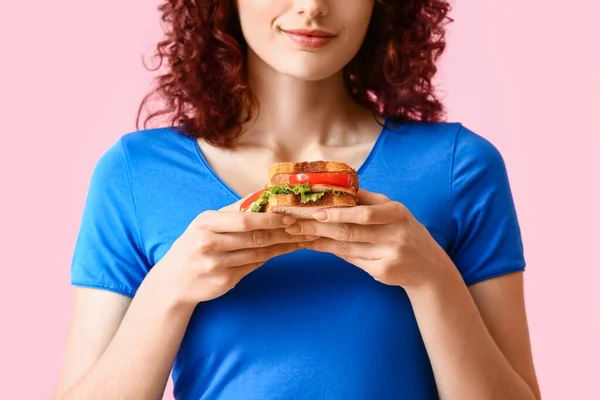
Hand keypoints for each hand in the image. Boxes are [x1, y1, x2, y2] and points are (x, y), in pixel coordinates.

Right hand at [150, 197, 316, 305]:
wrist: (173, 281)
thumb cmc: (195, 245)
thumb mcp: (207, 223)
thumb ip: (234, 210)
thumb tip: (264, 193)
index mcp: (206, 223)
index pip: (245, 218)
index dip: (271, 217)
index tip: (291, 215)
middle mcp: (209, 243)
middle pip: (255, 236)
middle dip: (283, 232)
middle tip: (304, 228)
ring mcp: (216, 264)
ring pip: (258, 253)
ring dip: (283, 246)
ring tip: (302, 239)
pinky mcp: (224, 281)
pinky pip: (253, 266)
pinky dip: (270, 258)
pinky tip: (284, 251)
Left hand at [286, 190, 453, 288]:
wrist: (428, 268)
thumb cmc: (404, 232)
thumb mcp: (394, 211)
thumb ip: (368, 200)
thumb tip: (335, 187)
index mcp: (397, 213)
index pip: (363, 213)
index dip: (337, 212)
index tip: (313, 211)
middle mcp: (396, 234)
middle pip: (351, 231)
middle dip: (319, 227)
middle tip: (295, 224)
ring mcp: (390, 255)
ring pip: (347, 247)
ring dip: (320, 240)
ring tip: (299, 234)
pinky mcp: (384, 272)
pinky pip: (352, 260)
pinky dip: (332, 252)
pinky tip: (316, 247)